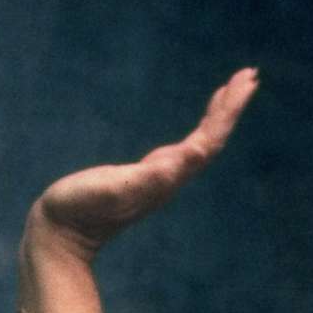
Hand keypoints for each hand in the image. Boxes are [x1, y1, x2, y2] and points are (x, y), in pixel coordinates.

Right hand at [26, 68, 258, 262]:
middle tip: (250, 75)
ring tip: (232, 91)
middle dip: (231, 107)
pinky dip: (197, 131)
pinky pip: (184, 150)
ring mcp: (160, 178)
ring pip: (202, 144)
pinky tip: (198, 131)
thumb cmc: (82, 209)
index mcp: (168, 175)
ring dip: (218, 117)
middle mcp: (171, 176)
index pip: (209, 139)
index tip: (248, 81)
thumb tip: (186, 159)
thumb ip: (149, 177)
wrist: (63, 237)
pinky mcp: (146, 178)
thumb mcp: (114, 188)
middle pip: (212, 139)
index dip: (229, 111)